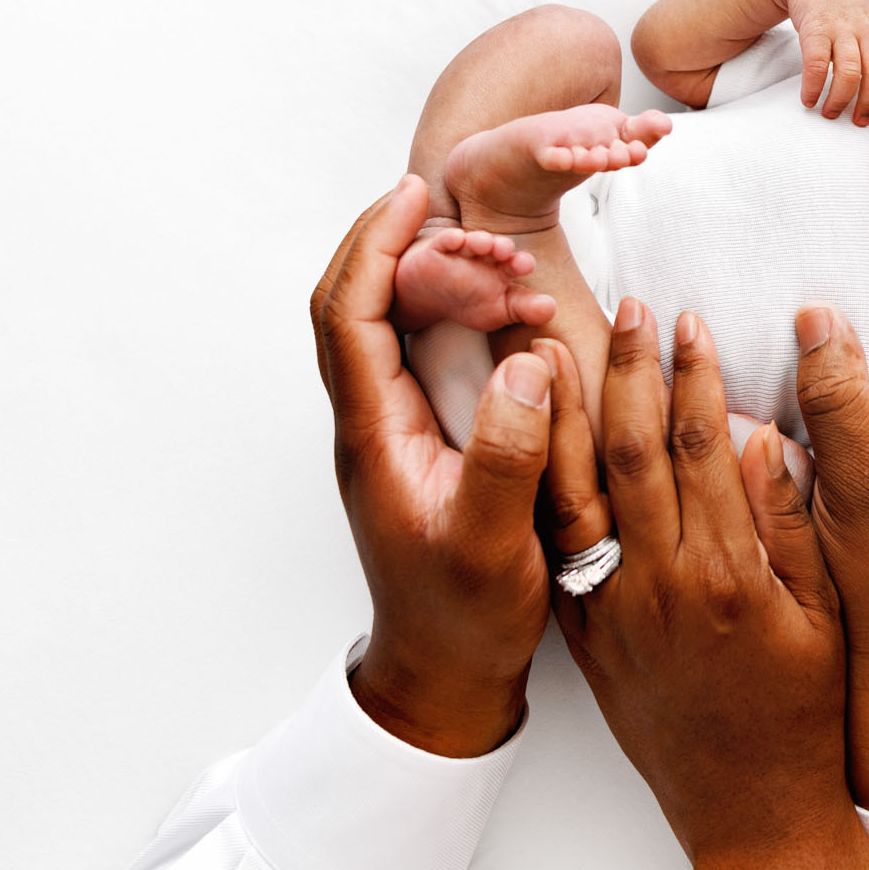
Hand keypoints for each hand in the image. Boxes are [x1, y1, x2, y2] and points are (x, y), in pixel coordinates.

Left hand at [309, 174, 556, 756]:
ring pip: (397, 322)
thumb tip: (520, 362)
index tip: (413, 195)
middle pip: (361, 302)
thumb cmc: (463, 618)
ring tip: (512, 272)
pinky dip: (467, 319)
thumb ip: (507, 454)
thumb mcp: (494, 544)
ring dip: (446, 284)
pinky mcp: (421, 436)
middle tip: (482, 230)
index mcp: (374, 436)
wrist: (444, 674)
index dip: (372, 245)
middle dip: (414, 250)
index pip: (347, 315)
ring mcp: (392, 428)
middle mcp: (370, 421)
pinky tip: (516, 315)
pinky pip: (429, 352)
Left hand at [546, 301, 868, 869]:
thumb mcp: (822, 617)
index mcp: (729, 574)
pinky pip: (557, 544)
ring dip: (565, 410)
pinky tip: (535, 433)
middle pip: (633, 450)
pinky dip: (543, 481)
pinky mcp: (586, 633)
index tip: (688, 320)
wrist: (750, 809)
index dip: (693, 374)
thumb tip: (760, 436)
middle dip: (628, 368)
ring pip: (579, 488)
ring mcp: (614, 610)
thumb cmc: (802, 711)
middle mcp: (661, 585)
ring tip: (555, 343)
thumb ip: (790, 525)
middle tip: (626, 306)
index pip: (703, 445)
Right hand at [786, 0, 868, 126]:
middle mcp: (867, 27)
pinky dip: (814, 87)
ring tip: (830, 113)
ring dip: (840, 100)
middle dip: (868, 104)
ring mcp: (841, 27)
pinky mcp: (815, 29)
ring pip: (849, 74)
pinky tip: (808, 99)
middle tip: (858, 121)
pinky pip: (818, 66)